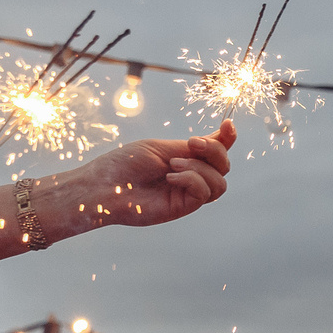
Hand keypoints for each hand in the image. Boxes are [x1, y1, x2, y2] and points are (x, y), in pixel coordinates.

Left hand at [83, 123, 237, 228]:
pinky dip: (192, 180)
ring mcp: (188, 193)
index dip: (228, 139)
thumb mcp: (162, 147)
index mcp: (185, 158)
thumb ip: (192, 147)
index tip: (228, 125)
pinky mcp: (183, 207)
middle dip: (215, 150)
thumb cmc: (125, 164)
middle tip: (191, 143)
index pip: (216, 151)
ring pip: (220, 182)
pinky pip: (204, 193)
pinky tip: (171, 178)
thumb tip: (221, 137)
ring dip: (200, 167)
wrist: (105, 185)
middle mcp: (190, 176)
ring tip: (172, 165)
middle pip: (224, 166)